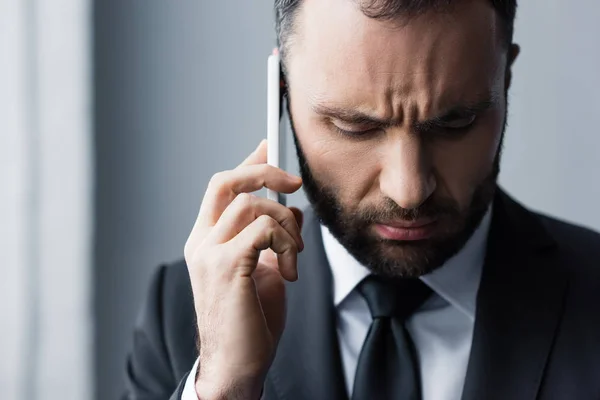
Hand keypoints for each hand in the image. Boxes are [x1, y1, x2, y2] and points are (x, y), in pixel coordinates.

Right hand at [184, 140, 303, 399]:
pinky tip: (290, 270)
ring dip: (286, 224)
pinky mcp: (226, 266)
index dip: (247, 162)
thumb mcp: (265, 269)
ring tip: (295, 254)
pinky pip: (263, 228)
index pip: (221, 187)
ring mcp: (209, 253)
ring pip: (252, 204)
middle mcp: (201, 241)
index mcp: (206, 240)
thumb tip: (293, 210)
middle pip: (226, 181)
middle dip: (264, 171)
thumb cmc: (250, 320)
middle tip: (294, 183)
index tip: (268, 145)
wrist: (237, 365)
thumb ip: (272, 237)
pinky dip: (286, 242)